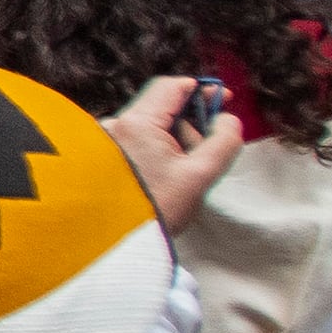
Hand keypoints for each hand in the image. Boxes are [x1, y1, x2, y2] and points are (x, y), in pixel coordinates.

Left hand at [104, 78, 243, 232]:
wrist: (112, 246)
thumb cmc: (156, 210)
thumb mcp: (200, 176)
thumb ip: (223, 142)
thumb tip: (227, 120)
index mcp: (136, 122)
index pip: (171, 87)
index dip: (202, 90)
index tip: (223, 100)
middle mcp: (114, 125)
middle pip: (162, 108)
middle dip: (190, 125)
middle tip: (204, 152)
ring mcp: (106, 142)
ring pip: (151, 128)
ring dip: (174, 142)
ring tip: (182, 175)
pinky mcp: (104, 158)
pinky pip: (137, 143)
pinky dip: (157, 152)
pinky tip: (165, 179)